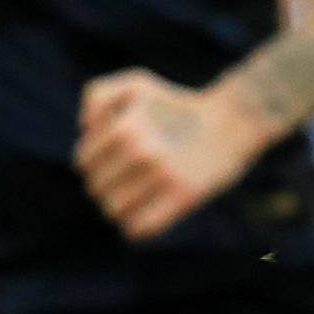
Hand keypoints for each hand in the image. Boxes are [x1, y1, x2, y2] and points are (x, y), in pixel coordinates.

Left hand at [74, 69, 273, 240]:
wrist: (230, 122)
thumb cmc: (175, 105)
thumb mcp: (136, 84)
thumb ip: (97, 97)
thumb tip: (85, 129)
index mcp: (124, 126)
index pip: (83, 163)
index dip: (95, 162)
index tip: (114, 159)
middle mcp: (142, 150)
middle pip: (96, 189)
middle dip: (107, 185)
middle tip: (128, 178)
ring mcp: (164, 176)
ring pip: (114, 211)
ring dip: (120, 207)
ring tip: (136, 195)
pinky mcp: (184, 197)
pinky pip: (139, 228)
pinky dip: (136, 226)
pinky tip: (146, 213)